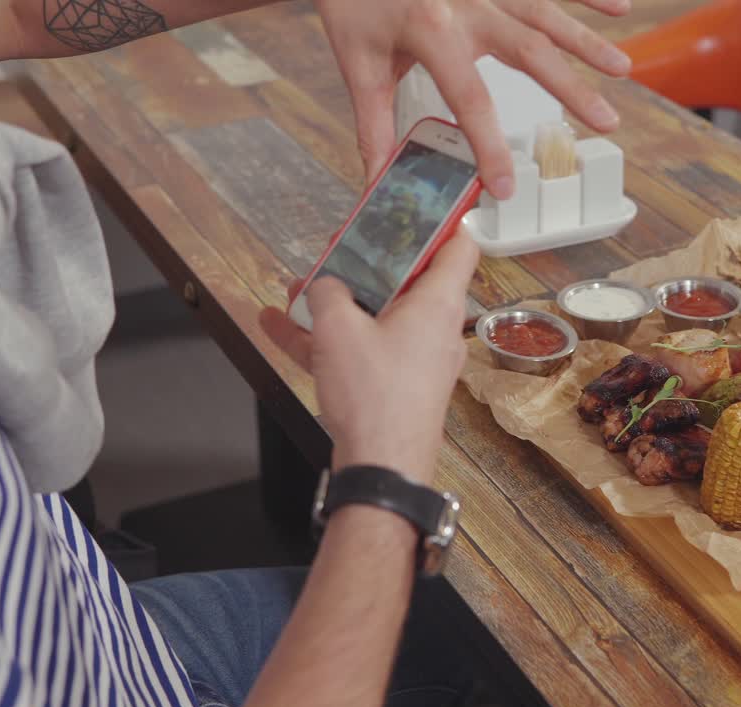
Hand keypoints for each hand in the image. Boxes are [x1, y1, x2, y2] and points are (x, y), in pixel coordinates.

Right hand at [259, 230, 479, 484]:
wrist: (382, 467)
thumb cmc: (376, 400)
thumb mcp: (337, 330)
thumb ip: (327, 293)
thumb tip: (322, 286)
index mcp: (438, 303)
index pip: (459, 246)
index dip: (444, 220)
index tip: (421, 204)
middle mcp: (437, 328)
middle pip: (410, 279)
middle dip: (370, 262)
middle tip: (340, 248)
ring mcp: (421, 358)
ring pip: (381, 314)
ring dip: (342, 301)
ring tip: (299, 289)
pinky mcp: (401, 383)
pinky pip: (366, 348)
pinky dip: (332, 338)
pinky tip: (281, 329)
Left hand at [313, 0, 632, 199]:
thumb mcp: (358, 62)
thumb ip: (374, 124)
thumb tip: (380, 178)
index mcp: (433, 31)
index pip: (471, 101)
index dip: (490, 149)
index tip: (506, 187)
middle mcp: (469, 2)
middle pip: (531, 52)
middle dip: (571, 89)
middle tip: (607, 123)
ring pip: (546, 13)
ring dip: (587, 41)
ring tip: (623, 70)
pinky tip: (620, 7)